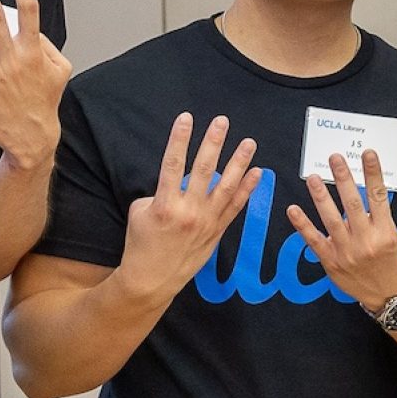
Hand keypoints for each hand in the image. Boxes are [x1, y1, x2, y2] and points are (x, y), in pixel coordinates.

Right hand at [114, 113, 259, 302]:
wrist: (152, 279)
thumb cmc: (141, 243)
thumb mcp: (139, 213)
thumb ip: (159, 192)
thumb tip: (177, 182)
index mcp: (165, 204)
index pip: (173, 163)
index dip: (180, 139)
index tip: (186, 118)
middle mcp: (189, 211)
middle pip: (204, 170)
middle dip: (214, 143)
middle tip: (222, 122)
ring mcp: (206, 221)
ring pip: (226, 186)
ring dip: (239, 162)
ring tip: (248, 142)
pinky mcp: (217, 231)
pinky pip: (236, 206)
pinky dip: (247, 189)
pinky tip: (256, 172)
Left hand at [287, 148, 396, 315]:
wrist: (387, 296)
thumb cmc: (391, 263)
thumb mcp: (394, 238)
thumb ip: (379, 218)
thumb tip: (363, 192)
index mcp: (385, 232)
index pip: (379, 196)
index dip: (372, 173)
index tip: (367, 154)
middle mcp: (366, 240)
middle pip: (353, 203)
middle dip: (343, 178)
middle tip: (334, 158)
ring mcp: (347, 252)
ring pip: (331, 219)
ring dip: (320, 196)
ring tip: (312, 177)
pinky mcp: (331, 262)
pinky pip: (314, 241)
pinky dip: (303, 225)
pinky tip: (293, 209)